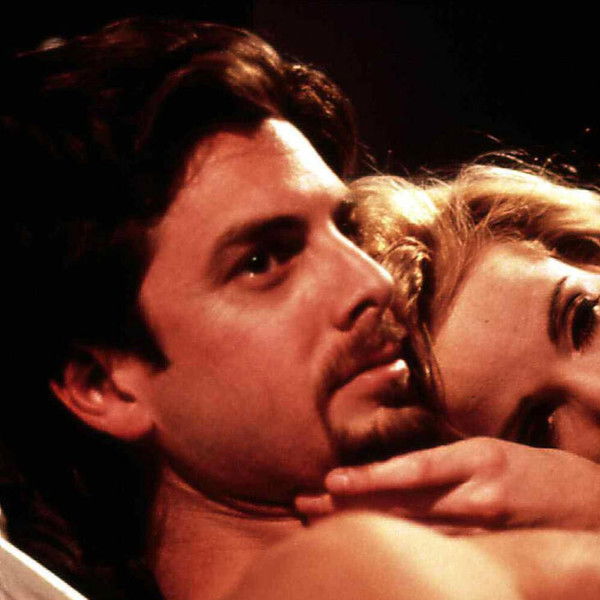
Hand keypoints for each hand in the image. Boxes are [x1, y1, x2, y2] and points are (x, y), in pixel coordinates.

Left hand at [296, 437, 599, 531]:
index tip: (329, 482)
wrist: (596, 504)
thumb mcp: (489, 454)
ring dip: (367, 530)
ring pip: (417, 533)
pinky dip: (408, 553)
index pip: (410, 470)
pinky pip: (447, 554)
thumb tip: (392, 474)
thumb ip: (445, 465)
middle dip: (351, 506)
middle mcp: (479, 491)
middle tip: (304, 506)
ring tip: (321, 531)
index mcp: (475, 456)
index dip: (369, 478)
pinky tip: (377, 552)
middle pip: (403, 503)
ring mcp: (490, 527)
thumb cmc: (536, 473)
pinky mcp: (501, 550)